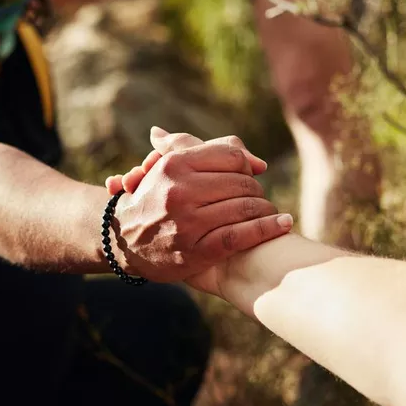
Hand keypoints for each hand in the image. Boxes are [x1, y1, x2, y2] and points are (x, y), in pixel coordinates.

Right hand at [110, 128, 292, 284]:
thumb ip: (209, 154)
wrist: (122, 241)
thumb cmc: (152, 199)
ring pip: (244, 208)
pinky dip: (267, 229)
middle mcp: (179, 191)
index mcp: (173, 165)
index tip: (252, 173)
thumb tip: (253, 159)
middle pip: (241, 182)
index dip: (247, 164)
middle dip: (255, 190)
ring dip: (266, 209)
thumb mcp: (167, 167)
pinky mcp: (195, 251)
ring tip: (272, 212)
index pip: (230, 156)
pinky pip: (240, 236)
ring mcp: (187, 222)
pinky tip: (283, 224)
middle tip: (259, 197)